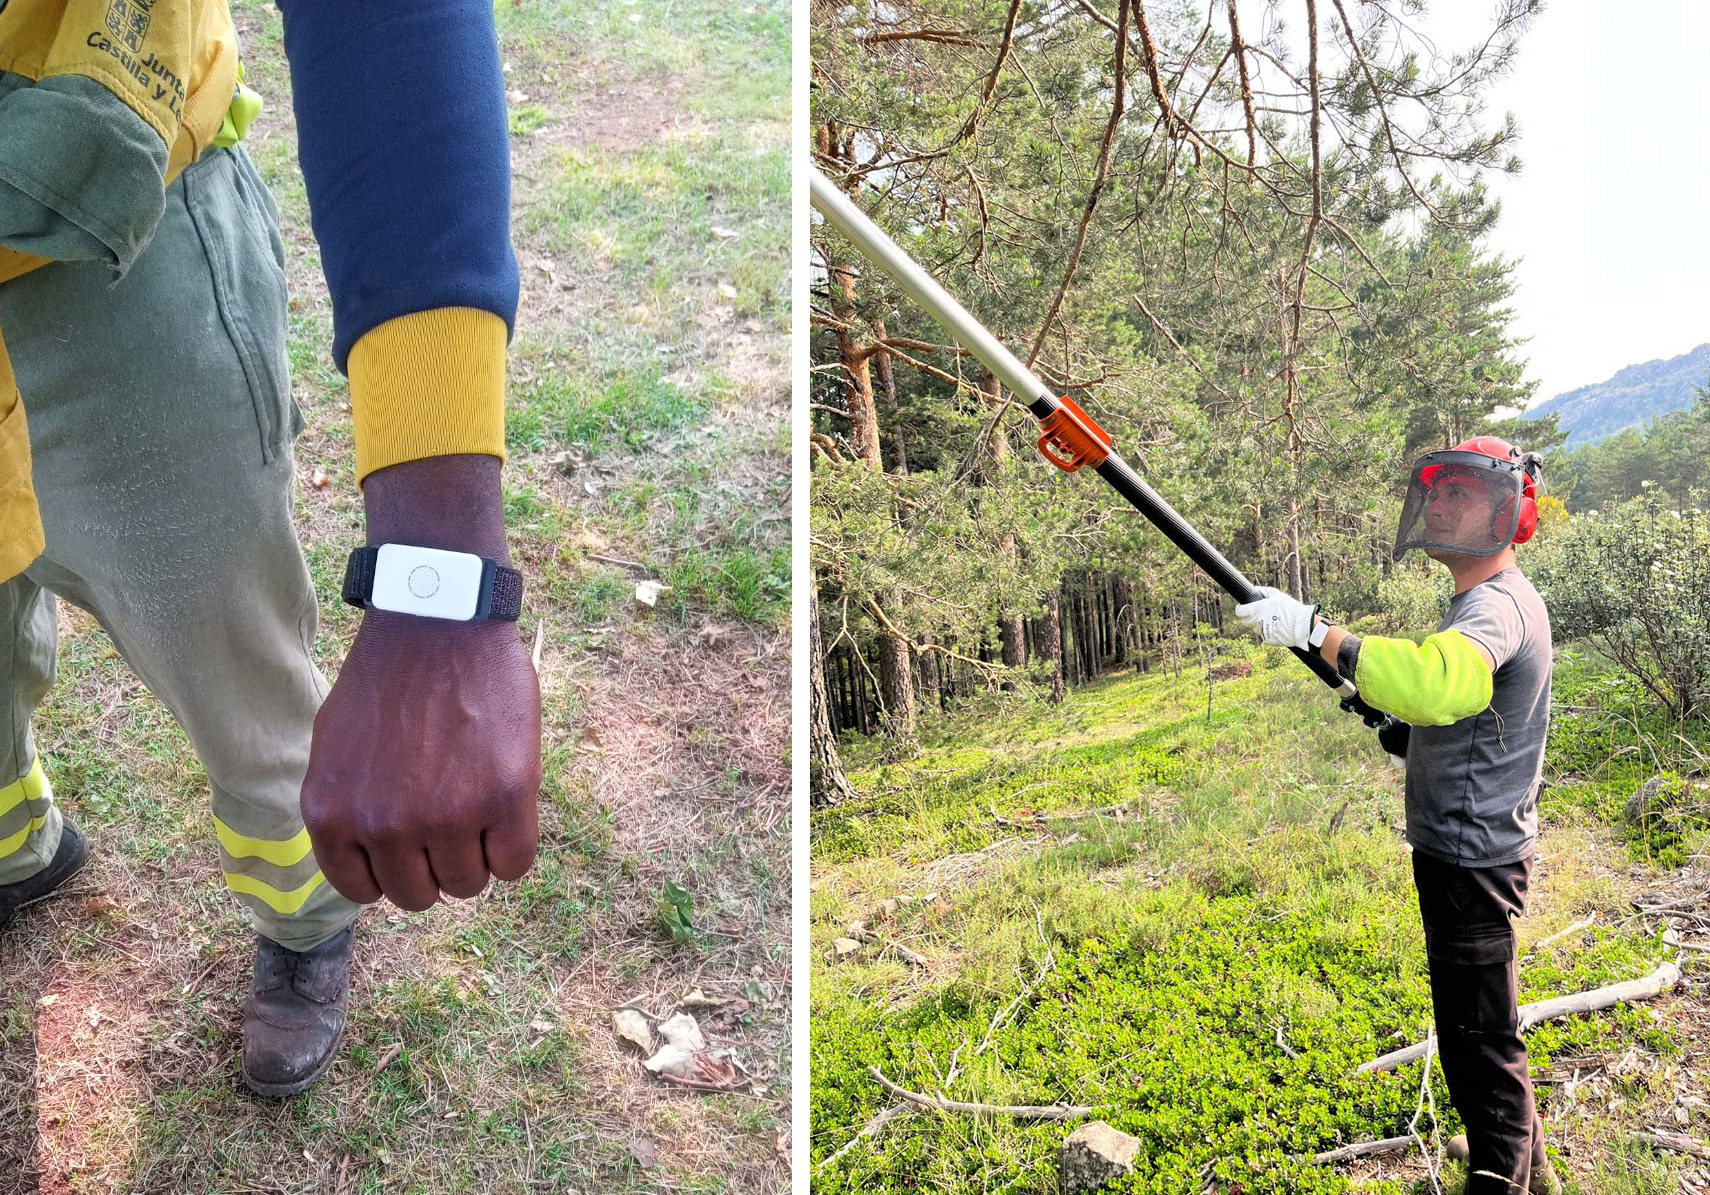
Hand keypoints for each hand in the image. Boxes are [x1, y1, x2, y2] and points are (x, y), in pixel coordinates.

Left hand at [301, 611, 541, 908]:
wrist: (439, 621)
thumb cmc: (390, 678)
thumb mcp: (337, 749)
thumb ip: (346, 809)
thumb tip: (368, 860)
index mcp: (334, 815)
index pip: (366, 890)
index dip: (394, 867)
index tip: (412, 841)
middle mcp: (385, 825)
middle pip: (420, 895)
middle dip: (436, 864)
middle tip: (450, 820)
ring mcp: (447, 815)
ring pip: (468, 885)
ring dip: (477, 855)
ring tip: (479, 806)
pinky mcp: (504, 797)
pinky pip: (514, 864)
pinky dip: (513, 847)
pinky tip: (507, 808)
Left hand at [1233, 586, 1319, 649]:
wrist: (1302, 626)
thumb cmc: (1290, 609)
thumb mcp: (1277, 595)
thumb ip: (1264, 591)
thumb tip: (1254, 589)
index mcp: (1257, 609)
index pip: (1240, 611)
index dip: (1241, 609)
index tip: (1244, 607)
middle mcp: (1257, 621)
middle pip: (1245, 620)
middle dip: (1250, 616)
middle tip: (1261, 613)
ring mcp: (1261, 631)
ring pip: (1255, 628)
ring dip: (1259, 624)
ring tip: (1272, 620)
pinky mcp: (1267, 640)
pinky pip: (1263, 635)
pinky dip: (1267, 632)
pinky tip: (1276, 628)